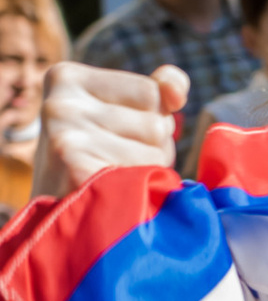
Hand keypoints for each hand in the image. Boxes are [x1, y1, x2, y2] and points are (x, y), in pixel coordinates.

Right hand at [35, 61, 184, 197]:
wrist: (58, 224)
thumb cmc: (97, 163)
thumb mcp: (120, 115)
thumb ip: (155, 92)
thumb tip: (176, 88)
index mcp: (67, 77)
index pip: (153, 91)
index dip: (153, 120)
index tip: (117, 135)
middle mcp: (61, 102)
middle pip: (157, 123)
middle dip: (154, 148)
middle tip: (116, 165)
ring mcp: (65, 136)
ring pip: (157, 151)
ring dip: (151, 172)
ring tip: (116, 180)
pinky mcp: (76, 170)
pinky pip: (146, 175)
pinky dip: (143, 190)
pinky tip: (115, 194)